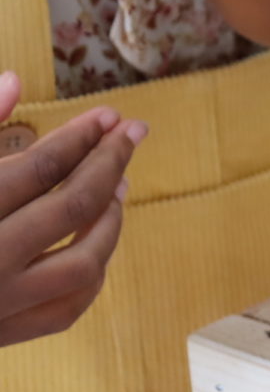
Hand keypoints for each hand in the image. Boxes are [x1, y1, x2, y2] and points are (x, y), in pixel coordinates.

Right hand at [0, 71, 146, 347]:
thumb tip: (13, 81)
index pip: (41, 168)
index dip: (81, 137)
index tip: (108, 116)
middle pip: (72, 208)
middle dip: (110, 163)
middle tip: (133, 133)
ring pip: (83, 265)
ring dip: (111, 221)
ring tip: (118, 184)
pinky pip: (67, 309)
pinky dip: (92, 273)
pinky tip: (96, 241)